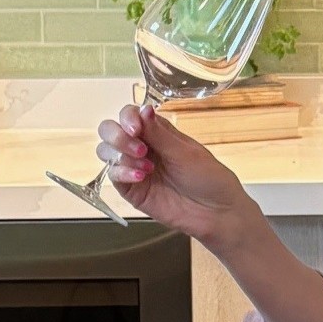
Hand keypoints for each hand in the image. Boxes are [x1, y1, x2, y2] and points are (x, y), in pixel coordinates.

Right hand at [97, 103, 256, 247]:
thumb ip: (159, 133)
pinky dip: (122, 173)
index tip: (136, 127)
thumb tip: (143, 109)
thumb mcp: (186, 152)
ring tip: (147, 167)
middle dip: (118, 136)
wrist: (216, 212)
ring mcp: (135, 168)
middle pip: (110, 131)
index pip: (129, 115)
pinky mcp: (132, 190)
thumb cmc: (209, 178)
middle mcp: (142, 147)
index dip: (128, 117)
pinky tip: (141, 177)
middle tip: (140, 148)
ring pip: (106, 152)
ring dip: (121, 154)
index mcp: (157, 132)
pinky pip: (113, 176)